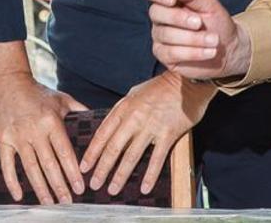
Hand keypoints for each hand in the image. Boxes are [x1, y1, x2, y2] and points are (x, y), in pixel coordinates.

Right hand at [0, 70, 87, 203]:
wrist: (6, 80)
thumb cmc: (36, 91)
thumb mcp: (60, 98)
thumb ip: (78, 109)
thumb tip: (95, 117)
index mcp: (51, 122)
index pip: (65, 153)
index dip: (72, 172)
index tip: (80, 188)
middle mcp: (35, 131)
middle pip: (49, 164)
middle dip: (60, 185)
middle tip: (68, 201)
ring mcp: (17, 136)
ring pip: (31, 168)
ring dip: (41, 188)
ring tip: (49, 202)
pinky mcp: (2, 139)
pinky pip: (7, 165)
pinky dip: (12, 181)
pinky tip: (19, 195)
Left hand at [78, 72, 211, 196]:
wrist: (186, 82)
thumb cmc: (159, 88)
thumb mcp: (133, 95)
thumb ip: (121, 112)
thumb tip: (110, 128)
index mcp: (123, 109)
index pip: (102, 134)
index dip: (91, 153)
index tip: (84, 167)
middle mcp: (133, 119)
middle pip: (113, 148)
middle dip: (101, 169)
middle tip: (94, 184)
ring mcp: (151, 127)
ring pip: (131, 156)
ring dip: (120, 175)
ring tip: (112, 189)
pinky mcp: (168, 134)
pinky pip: (157, 159)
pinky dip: (150, 175)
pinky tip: (144, 188)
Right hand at [145, 0, 248, 80]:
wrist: (230, 49)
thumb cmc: (218, 23)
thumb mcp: (209, 5)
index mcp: (170, 1)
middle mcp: (161, 18)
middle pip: (156, 12)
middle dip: (179, 18)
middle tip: (200, 23)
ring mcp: (160, 37)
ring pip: (165, 34)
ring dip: (192, 38)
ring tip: (213, 40)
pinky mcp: (164, 55)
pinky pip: (170, 53)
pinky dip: (192, 52)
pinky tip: (208, 51)